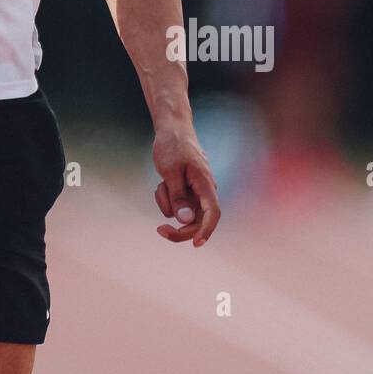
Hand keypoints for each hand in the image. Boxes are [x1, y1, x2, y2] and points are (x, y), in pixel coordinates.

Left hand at [152, 126, 220, 247]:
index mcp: (205, 184)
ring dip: (168, 203)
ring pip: (183, 213)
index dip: (206, 231)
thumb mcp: (171, 171)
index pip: (212, 213)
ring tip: (162, 182)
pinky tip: (163, 182)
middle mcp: (205, 191)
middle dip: (179, 228)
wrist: (172, 129)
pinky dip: (166, 197)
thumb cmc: (172, 146)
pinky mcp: (188, 191)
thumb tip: (185, 220)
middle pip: (198, 221)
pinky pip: (176, 205)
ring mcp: (197, 192)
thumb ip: (178, 196)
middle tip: (159, 230)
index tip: (197, 244)